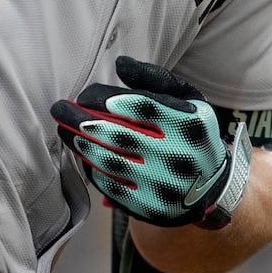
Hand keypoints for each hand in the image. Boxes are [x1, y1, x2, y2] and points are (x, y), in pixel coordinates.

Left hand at [50, 56, 250, 229]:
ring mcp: (164, 186)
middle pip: (120, 135)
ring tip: (64, 129)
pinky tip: (81, 153)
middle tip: (60, 109)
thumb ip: (156, 78)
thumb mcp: (188, 100)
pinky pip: (111, 186)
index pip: (140, 106)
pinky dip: (92, 168)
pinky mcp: (149, 209)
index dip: (106, 98)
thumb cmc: (191, 133)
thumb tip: (121, 63)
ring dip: (80, 144)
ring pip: (111, 162)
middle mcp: (180, 157)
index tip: (84, 95)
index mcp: (191, 125)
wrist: (211, 188)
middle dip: (82, 120)